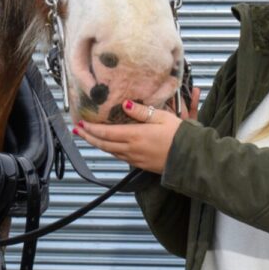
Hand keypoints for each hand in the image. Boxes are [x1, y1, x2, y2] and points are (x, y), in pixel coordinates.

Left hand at [76, 91, 196, 174]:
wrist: (191, 158)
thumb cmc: (179, 135)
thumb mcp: (162, 117)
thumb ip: (142, 112)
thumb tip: (125, 104)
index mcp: (135, 135)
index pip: (106, 132)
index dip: (91, 128)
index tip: (80, 123)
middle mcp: (131, 149)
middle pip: (104, 144)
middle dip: (89, 137)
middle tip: (77, 131)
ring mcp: (136, 159)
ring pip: (111, 152)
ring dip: (98, 144)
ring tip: (89, 137)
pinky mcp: (141, 165)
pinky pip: (120, 157)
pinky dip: (110, 150)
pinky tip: (109, 147)